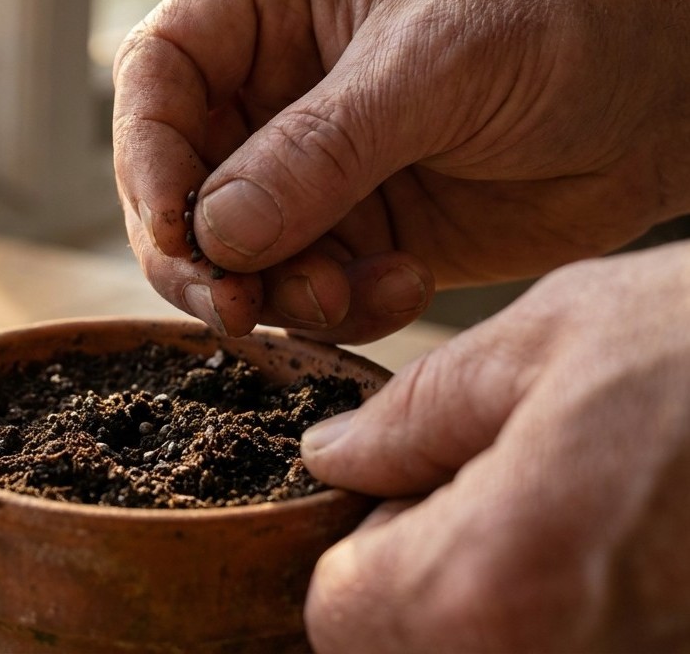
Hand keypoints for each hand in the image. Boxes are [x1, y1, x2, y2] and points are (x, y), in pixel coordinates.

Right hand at [113, 0, 689, 342]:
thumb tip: (214, 232)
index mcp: (272, 3)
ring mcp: (309, 165)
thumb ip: (321, 148)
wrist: (665, 97)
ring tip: (344, 296)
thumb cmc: (560, 26)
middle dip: (200, 252)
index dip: (145, 154)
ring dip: (274, 293)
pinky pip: (301, 288)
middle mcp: (273, 86)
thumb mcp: (436, 67)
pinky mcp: (350, 231)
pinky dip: (335, 308)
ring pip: (232, 250)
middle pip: (177, 178)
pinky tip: (400, 287)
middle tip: (236, 308)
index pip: (159, 73)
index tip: (175, 229)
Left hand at [301, 242, 689, 650]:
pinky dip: (570, 611)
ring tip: (580, 507)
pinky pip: (574, 646)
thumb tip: (335, 455)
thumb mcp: (547, 342)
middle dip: (426, 576)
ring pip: (487, 652)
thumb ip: (416, 414)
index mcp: (494, 587)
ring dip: (501, 595)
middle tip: (507, 488)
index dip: (365, 540)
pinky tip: (631, 543)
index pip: (340, 609)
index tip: (421, 484)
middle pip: (406, 651)